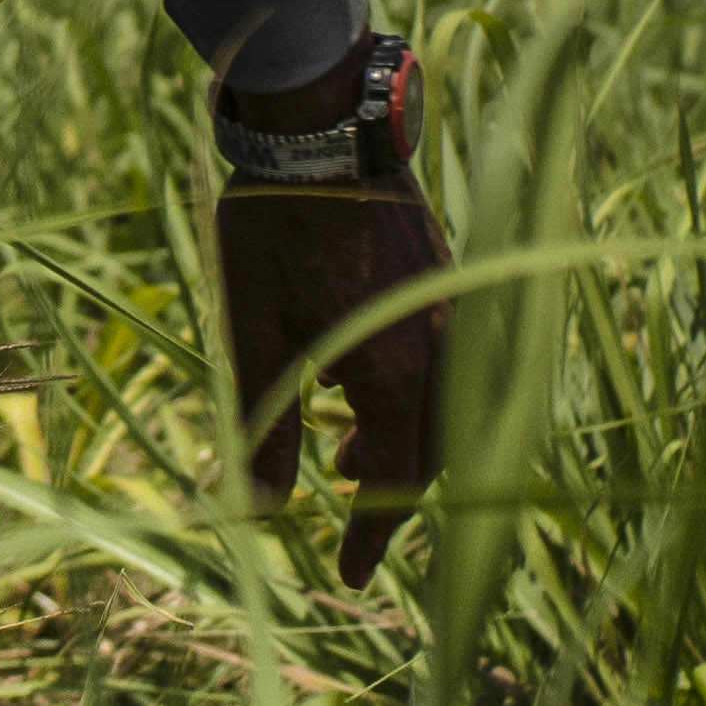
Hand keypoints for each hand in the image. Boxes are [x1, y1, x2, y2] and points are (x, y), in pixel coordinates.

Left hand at [216, 57, 444, 552]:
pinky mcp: (443, 278)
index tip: (352, 575)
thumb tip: (260, 512)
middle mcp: (440, 348)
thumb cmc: (274, 233)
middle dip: (389, 490)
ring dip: (397, 439)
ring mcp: (448, 310)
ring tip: (340, 453)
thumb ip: (265, 428)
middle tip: (345, 510)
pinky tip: (350, 380)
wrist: (319, 129)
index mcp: (397, 373)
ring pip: (441, 406)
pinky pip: (440, 361)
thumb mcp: (257, 337)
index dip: (373, 534)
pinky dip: (407, 393)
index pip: (397, 484)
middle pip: (432, 450)